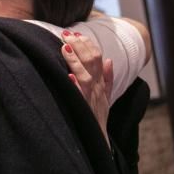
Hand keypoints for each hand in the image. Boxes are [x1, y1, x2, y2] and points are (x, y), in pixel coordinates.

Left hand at [61, 30, 113, 144]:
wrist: (98, 140)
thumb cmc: (98, 116)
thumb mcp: (106, 96)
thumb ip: (108, 78)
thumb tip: (109, 59)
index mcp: (101, 83)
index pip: (97, 57)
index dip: (87, 44)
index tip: (76, 33)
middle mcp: (97, 89)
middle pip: (92, 61)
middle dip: (79, 46)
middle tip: (66, 34)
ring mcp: (91, 99)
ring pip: (85, 75)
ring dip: (75, 60)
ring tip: (65, 47)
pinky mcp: (84, 110)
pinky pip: (80, 97)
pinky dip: (75, 86)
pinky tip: (68, 75)